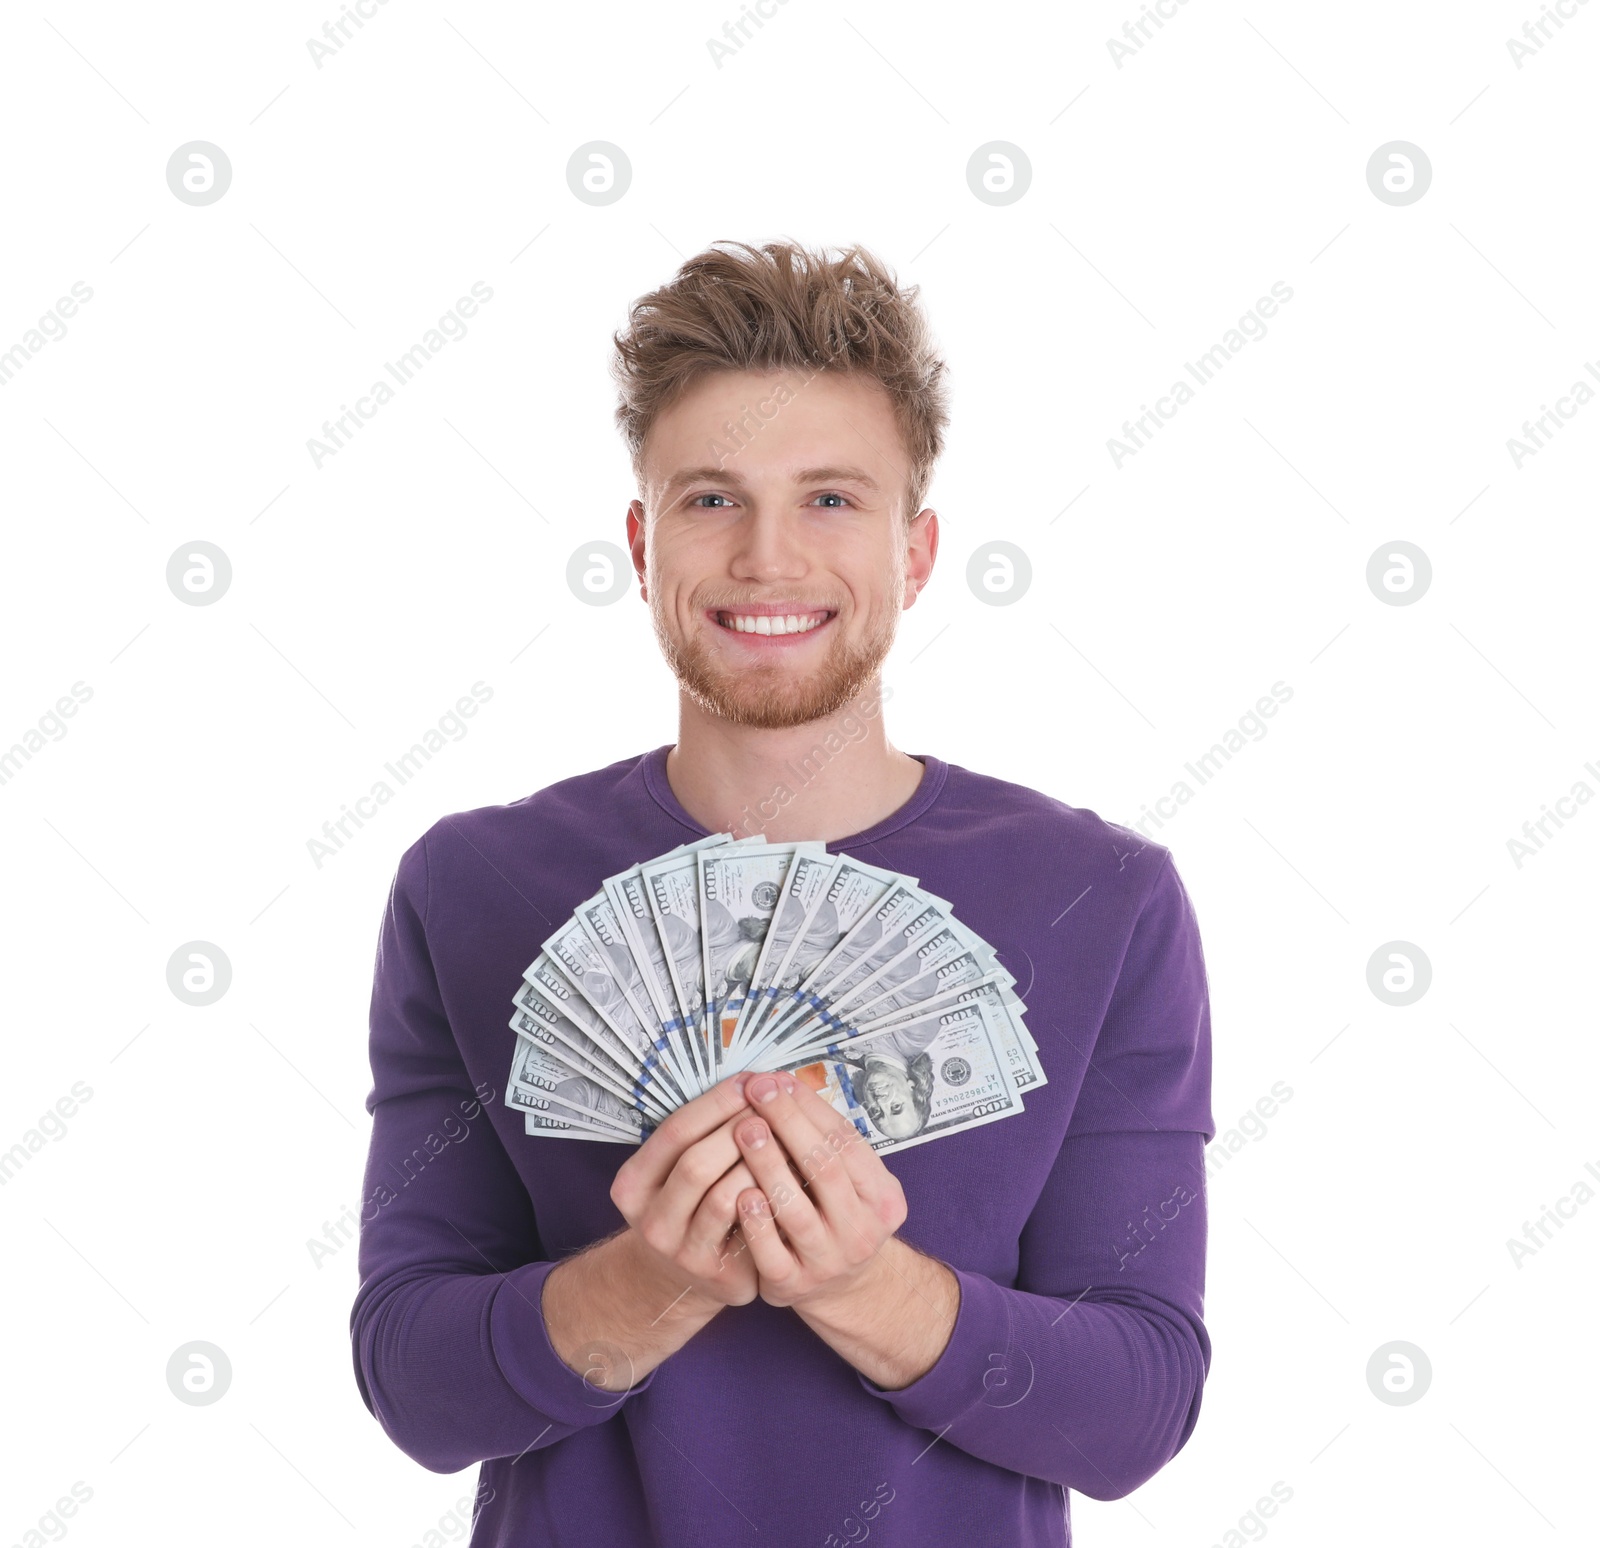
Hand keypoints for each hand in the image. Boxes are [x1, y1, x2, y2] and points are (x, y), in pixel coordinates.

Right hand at [609, 1072, 765, 1308]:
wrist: (688, 1276)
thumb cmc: (692, 1203)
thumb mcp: (676, 1170)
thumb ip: (701, 1132)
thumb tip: (752, 1080)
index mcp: (632, 1184)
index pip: (676, 1130)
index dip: (716, 1102)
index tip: (750, 1079)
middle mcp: (649, 1221)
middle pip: (696, 1161)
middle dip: (739, 1128)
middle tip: (774, 1104)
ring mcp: (681, 1252)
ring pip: (723, 1195)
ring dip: (759, 1162)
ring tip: (787, 1136)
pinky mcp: (716, 1273)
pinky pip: (748, 1226)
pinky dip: (771, 1194)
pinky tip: (793, 1174)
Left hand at [730, 1070, 908, 1309]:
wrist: (839, 1287)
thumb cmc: (835, 1214)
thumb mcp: (851, 1180)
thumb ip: (823, 1138)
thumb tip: (780, 1083)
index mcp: (882, 1198)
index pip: (846, 1141)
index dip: (810, 1107)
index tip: (777, 1080)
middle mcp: (861, 1232)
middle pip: (823, 1168)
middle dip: (787, 1123)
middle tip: (757, 1092)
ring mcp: (827, 1262)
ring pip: (795, 1209)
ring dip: (767, 1164)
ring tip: (743, 1129)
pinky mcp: (793, 1286)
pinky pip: (770, 1253)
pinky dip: (755, 1222)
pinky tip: (738, 1193)